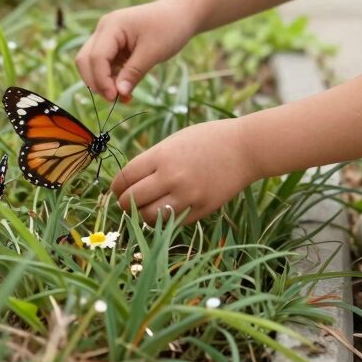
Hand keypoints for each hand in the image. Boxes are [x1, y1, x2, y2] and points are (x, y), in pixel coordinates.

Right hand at [75, 0, 197, 100]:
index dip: (101, 80)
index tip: (115, 98)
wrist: (181, 14)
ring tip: (125, 97)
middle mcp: (104, 29)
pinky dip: (112, 79)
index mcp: (112, 26)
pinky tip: (126, 89)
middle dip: (97, 82)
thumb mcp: (153, 52)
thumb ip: (133, 73)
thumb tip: (119, 94)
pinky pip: (105, 65)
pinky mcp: (114, 45)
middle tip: (116, 99)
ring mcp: (107, 37)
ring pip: (93, 64)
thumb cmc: (170, 28)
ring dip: (104, 83)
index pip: (95, 57)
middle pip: (85, 60)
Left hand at [112, 118, 255, 223]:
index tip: (117, 189)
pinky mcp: (200, 210)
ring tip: (147, 208)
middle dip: (124, 203)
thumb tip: (128, 182)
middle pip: (131, 201)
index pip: (124, 179)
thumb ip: (152, 160)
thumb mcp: (175, 141)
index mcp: (161, 156)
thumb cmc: (208, 138)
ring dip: (143, 215)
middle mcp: (171, 177)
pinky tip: (168, 209)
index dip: (116, 187)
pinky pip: (172, 222)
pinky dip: (165, 219)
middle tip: (127, 202)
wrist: (245, 148)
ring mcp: (187, 196)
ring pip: (149, 218)